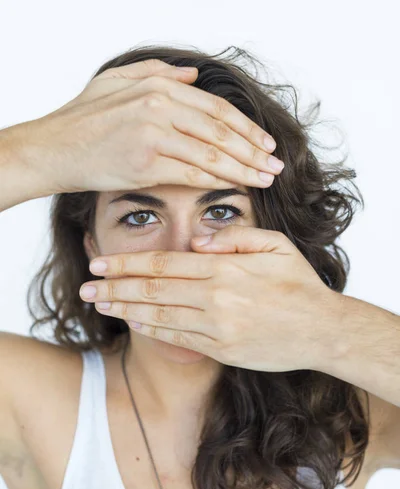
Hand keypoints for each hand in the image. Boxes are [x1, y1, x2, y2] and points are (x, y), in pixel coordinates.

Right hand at [29, 59, 281, 195]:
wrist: (53, 149)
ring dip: (244, 168)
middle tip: (276, 165)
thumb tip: (192, 74)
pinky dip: (217, 180)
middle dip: (254, 150)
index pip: (216, 108)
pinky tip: (236, 186)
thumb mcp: (117, 82)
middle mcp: (159, 107)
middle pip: (221, 131)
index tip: (266, 143)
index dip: (246, 127)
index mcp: (158, 87)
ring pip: (212, 153)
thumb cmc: (83, 120)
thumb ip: (156, 74)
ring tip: (265, 179)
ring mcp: (153, 135)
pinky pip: (192, 173)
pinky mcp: (145, 163)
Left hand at [79, 224, 340, 371]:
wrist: (323, 330)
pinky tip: (133, 323)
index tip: (99, 263)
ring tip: (99, 305)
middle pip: (152, 290)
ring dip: (124, 310)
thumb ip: (232, 238)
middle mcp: (215, 298)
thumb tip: (194, 240)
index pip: (163, 263)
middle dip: (113, 288)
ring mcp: (216, 327)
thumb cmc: (299, 284)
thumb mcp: (274, 245)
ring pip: (158, 315)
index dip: (126, 264)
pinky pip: (177, 339)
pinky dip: (151, 330)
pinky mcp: (221, 350)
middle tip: (84, 288)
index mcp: (224, 268)